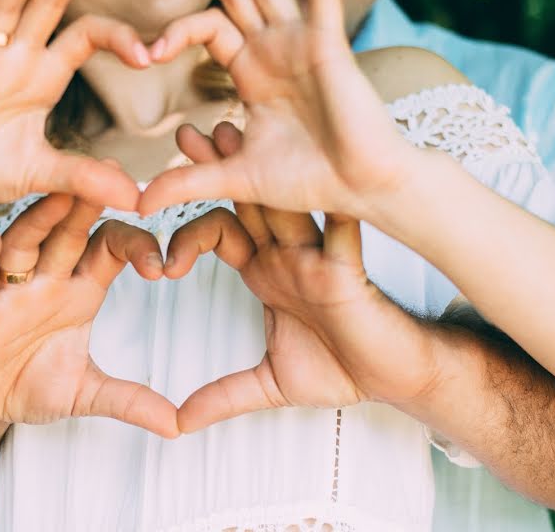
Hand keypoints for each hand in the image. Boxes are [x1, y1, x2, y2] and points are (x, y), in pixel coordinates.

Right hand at [0, 193, 178, 438]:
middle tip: (113, 175)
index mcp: (78, 290)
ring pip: (23, 244)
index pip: (110, 247)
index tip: (162, 266)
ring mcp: (7, 292)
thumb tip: (177, 425)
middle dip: (88, 205)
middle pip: (68, 231)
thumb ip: (130, 401)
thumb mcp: (85, 393)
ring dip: (40, 219)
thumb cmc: (27, 385)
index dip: (136, 246)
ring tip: (59, 193)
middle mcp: (45, 280)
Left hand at [140, 0, 418, 216]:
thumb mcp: (234, 178)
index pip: (207, 29)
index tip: (147, 54)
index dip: (174, 33)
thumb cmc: (308, 180)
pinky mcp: (329, 44)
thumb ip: (187, 182)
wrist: (359, 188)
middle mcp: (275, 49)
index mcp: (252, 71)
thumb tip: (140, 205)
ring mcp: (302, 42)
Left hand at [164, 125, 441, 432]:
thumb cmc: (340, 369)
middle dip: (216, 168)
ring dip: (258, 169)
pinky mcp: (348, 270)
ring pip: (282, 203)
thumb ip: (222, 396)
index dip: (186, 234)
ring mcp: (318, 256)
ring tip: (231, 131)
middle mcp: (288, 255)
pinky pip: (339, 232)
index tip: (161, 267)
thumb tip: (178, 424)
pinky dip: (327, 209)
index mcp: (266, 272)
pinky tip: (312, 178)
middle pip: (246, 201)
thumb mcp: (268, 384)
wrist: (394, 377)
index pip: (219, 233)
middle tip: (185, 134)